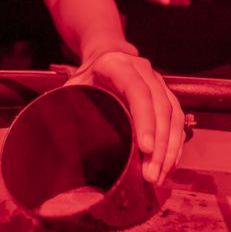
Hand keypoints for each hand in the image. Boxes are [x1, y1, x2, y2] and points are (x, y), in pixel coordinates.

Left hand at [67, 49, 184, 184]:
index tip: (145, 149)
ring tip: (158, 176)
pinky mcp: (167, 96)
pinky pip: (178, 121)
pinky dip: (175, 145)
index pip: (137, 92)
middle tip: (150, 175)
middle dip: (159, 145)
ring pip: (173, 116)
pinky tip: (168, 165)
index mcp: (119, 67)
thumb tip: (52, 136)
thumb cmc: (88, 76)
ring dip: (169, 149)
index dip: (144, 120)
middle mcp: (145, 72)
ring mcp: (159, 83)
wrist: (108, 54)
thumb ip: (66, 104)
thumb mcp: (74, 84)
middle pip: (160, 108)